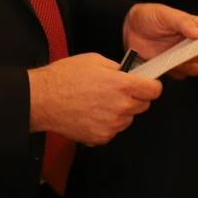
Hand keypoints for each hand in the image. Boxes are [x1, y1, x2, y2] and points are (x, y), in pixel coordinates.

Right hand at [27, 53, 161, 144]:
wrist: (43, 99)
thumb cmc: (64, 77)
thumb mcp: (94, 60)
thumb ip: (117, 68)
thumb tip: (128, 74)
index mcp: (121, 86)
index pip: (154, 90)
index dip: (151, 85)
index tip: (147, 84)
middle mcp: (120, 107)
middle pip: (143, 105)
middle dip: (135, 97)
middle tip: (118, 90)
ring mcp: (111, 125)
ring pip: (128, 118)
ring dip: (121, 111)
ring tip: (100, 101)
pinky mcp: (100, 138)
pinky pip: (113, 130)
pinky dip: (107, 123)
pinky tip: (92, 113)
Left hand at [123, 3, 197, 78]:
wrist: (130, 27)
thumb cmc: (149, 16)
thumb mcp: (165, 14)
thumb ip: (183, 22)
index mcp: (192, 27)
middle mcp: (189, 43)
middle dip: (194, 56)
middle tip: (180, 51)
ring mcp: (180, 56)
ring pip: (194, 69)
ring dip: (184, 66)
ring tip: (169, 57)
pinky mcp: (170, 66)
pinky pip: (179, 75)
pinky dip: (172, 72)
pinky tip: (161, 62)